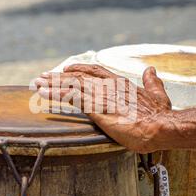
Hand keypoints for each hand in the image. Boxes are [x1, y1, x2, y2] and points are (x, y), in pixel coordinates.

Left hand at [35, 64, 171, 153]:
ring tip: (35, 85)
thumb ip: (152, 82)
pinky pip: (71, 98)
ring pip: (70, 85)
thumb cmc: (160, 114)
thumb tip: (150, 70)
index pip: (94, 70)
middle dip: (57, 77)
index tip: (65, 69)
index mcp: (120, 82)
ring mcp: (101, 96)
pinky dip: (55, 95)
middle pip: (77, 76)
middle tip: (41, 78)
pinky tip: (44, 95)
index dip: (78, 69)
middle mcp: (107, 86)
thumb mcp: (157, 94)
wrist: (160, 126)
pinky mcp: (96, 109)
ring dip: (51, 85)